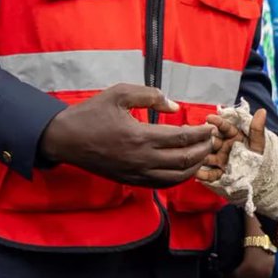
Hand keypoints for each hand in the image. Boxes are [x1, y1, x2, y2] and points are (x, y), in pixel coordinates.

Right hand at [40, 84, 214, 187]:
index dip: (201, 133)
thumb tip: (175, 107)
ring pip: (177, 177)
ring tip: (203, 153)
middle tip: (212, 140)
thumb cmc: (91, 113)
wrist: (65, 139)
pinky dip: (179, 178)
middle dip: (204, 149)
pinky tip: (185, 167)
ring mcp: (137, 173)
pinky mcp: (131, 181)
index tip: (210, 126)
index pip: (182, 138)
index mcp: (140, 136)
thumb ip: (150, 96)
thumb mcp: (119, 93)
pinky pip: (162, 184)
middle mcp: (142, 159)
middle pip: (185, 160)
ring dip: (195, 166)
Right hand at [198, 108, 267, 181]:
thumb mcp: (259, 143)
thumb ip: (257, 128)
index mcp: (233, 136)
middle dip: (204, 138)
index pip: (224, 127)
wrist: (261, 177)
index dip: (217, 122)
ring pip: (207, 157)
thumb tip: (262, 110)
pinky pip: (210, 174)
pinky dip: (203, 174)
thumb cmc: (259, 157)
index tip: (209, 118)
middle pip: (212, 141)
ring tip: (192, 154)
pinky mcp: (219, 173)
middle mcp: (224, 147)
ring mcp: (220, 160)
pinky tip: (196, 173)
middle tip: (196, 136)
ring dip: (200, 155)